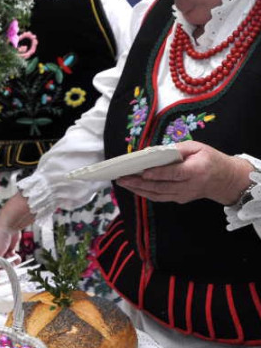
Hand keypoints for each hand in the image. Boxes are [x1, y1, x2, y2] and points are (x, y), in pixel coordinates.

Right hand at [0, 193, 34, 279]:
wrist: (9, 225)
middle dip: (4, 267)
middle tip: (6, 263)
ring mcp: (0, 254)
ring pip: (7, 266)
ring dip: (11, 263)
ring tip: (11, 256)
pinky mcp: (8, 251)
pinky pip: (13, 260)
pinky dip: (15, 259)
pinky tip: (15, 254)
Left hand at [116, 141, 251, 204]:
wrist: (225, 180)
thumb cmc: (210, 159)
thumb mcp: (197, 147)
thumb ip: (177, 149)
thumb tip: (154, 151)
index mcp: (196, 170)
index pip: (174, 174)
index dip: (157, 174)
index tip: (142, 172)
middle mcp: (189, 186)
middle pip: (162, 187)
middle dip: (140, 183)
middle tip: (122, 178)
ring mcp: (184, 195)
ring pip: (158, 194)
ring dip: (138, 189)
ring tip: (123, 182)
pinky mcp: (179, 199)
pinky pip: (160, 197)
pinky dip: (145, 193)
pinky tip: (133, 187)